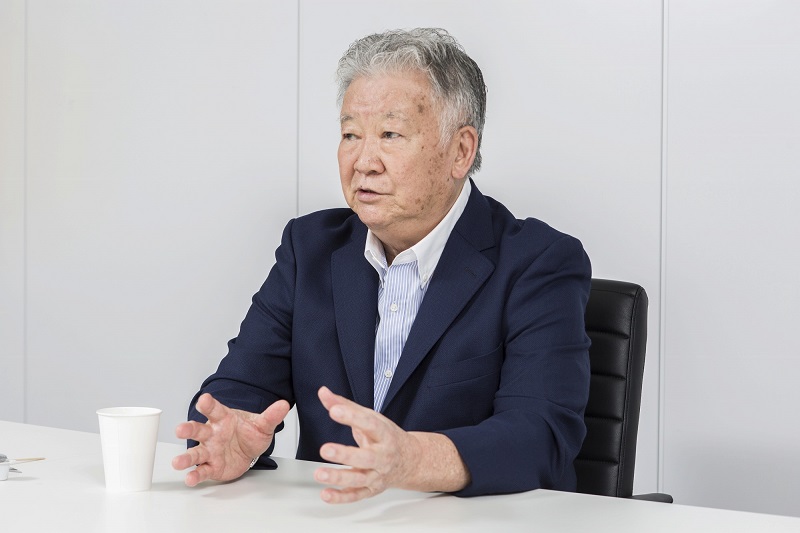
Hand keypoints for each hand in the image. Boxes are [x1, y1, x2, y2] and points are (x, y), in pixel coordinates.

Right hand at [171, 393, 289, 486]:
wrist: (249, 451)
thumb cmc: (249, 433)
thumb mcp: (262, 424)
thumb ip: (271, 416)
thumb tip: (284, 404)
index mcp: (223, 418)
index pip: (214, 409)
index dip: (208, 404)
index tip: (204, 399)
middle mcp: (212, 434)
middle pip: (198, 430)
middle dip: (188, 429)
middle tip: (180, 429)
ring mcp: (210, 451)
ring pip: (195, 453)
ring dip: (185, 457)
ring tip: (177, 462)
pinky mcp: (211, 466)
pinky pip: (201, 470)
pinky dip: (195, 475)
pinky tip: (189, 478)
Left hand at [313, 386, 420, 503]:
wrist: (410, 460)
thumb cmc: (386, 437)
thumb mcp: (370, 417)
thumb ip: (345, 405)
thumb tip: (323, 393)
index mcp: (384, 434)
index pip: (370, 424)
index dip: (352, 417)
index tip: (334, 410)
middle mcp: (383, 456)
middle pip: (366, 457)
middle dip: (345, 454)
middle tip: (325, 449)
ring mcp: (378, 475)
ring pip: (359, 479)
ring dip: (339, 477)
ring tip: (319, 473)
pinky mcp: (371, 490)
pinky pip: (356, 496)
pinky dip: (340, 497)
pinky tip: (325, 494)